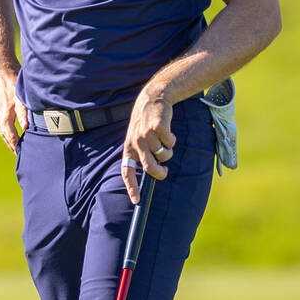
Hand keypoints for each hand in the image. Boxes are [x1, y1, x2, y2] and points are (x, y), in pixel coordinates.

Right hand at [0, 60, 26, 150]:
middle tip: (21, 157)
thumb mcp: (20, 95)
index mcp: (5, 114)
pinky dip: (5, 131)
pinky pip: (0, 123)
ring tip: (16, 149)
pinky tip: (10, 133)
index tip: (22, 155)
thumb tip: (26, 128)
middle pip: (5, 136)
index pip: (11, 136)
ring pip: (2, 130)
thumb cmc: (13, 79)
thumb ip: (24, 112)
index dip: (16, 146)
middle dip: (12, 146)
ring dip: (8, 140)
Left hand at [121, 87, 175, 203]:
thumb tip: (153, 174)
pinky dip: (172, 140)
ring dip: (168, 151)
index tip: (137, 201)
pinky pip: (170, 143)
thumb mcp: (138, 137)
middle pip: (149, 167)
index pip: (127, 171)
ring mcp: (146, 134)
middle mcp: (136, 142)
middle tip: (164, 172)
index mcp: (129, 147)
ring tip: (164, 140)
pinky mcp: (158, 127)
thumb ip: (142, 154)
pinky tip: (168, 132)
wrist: (152, 98)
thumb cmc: (146, 122)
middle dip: (159, 173)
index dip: (131, 187)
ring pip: (164, 155)